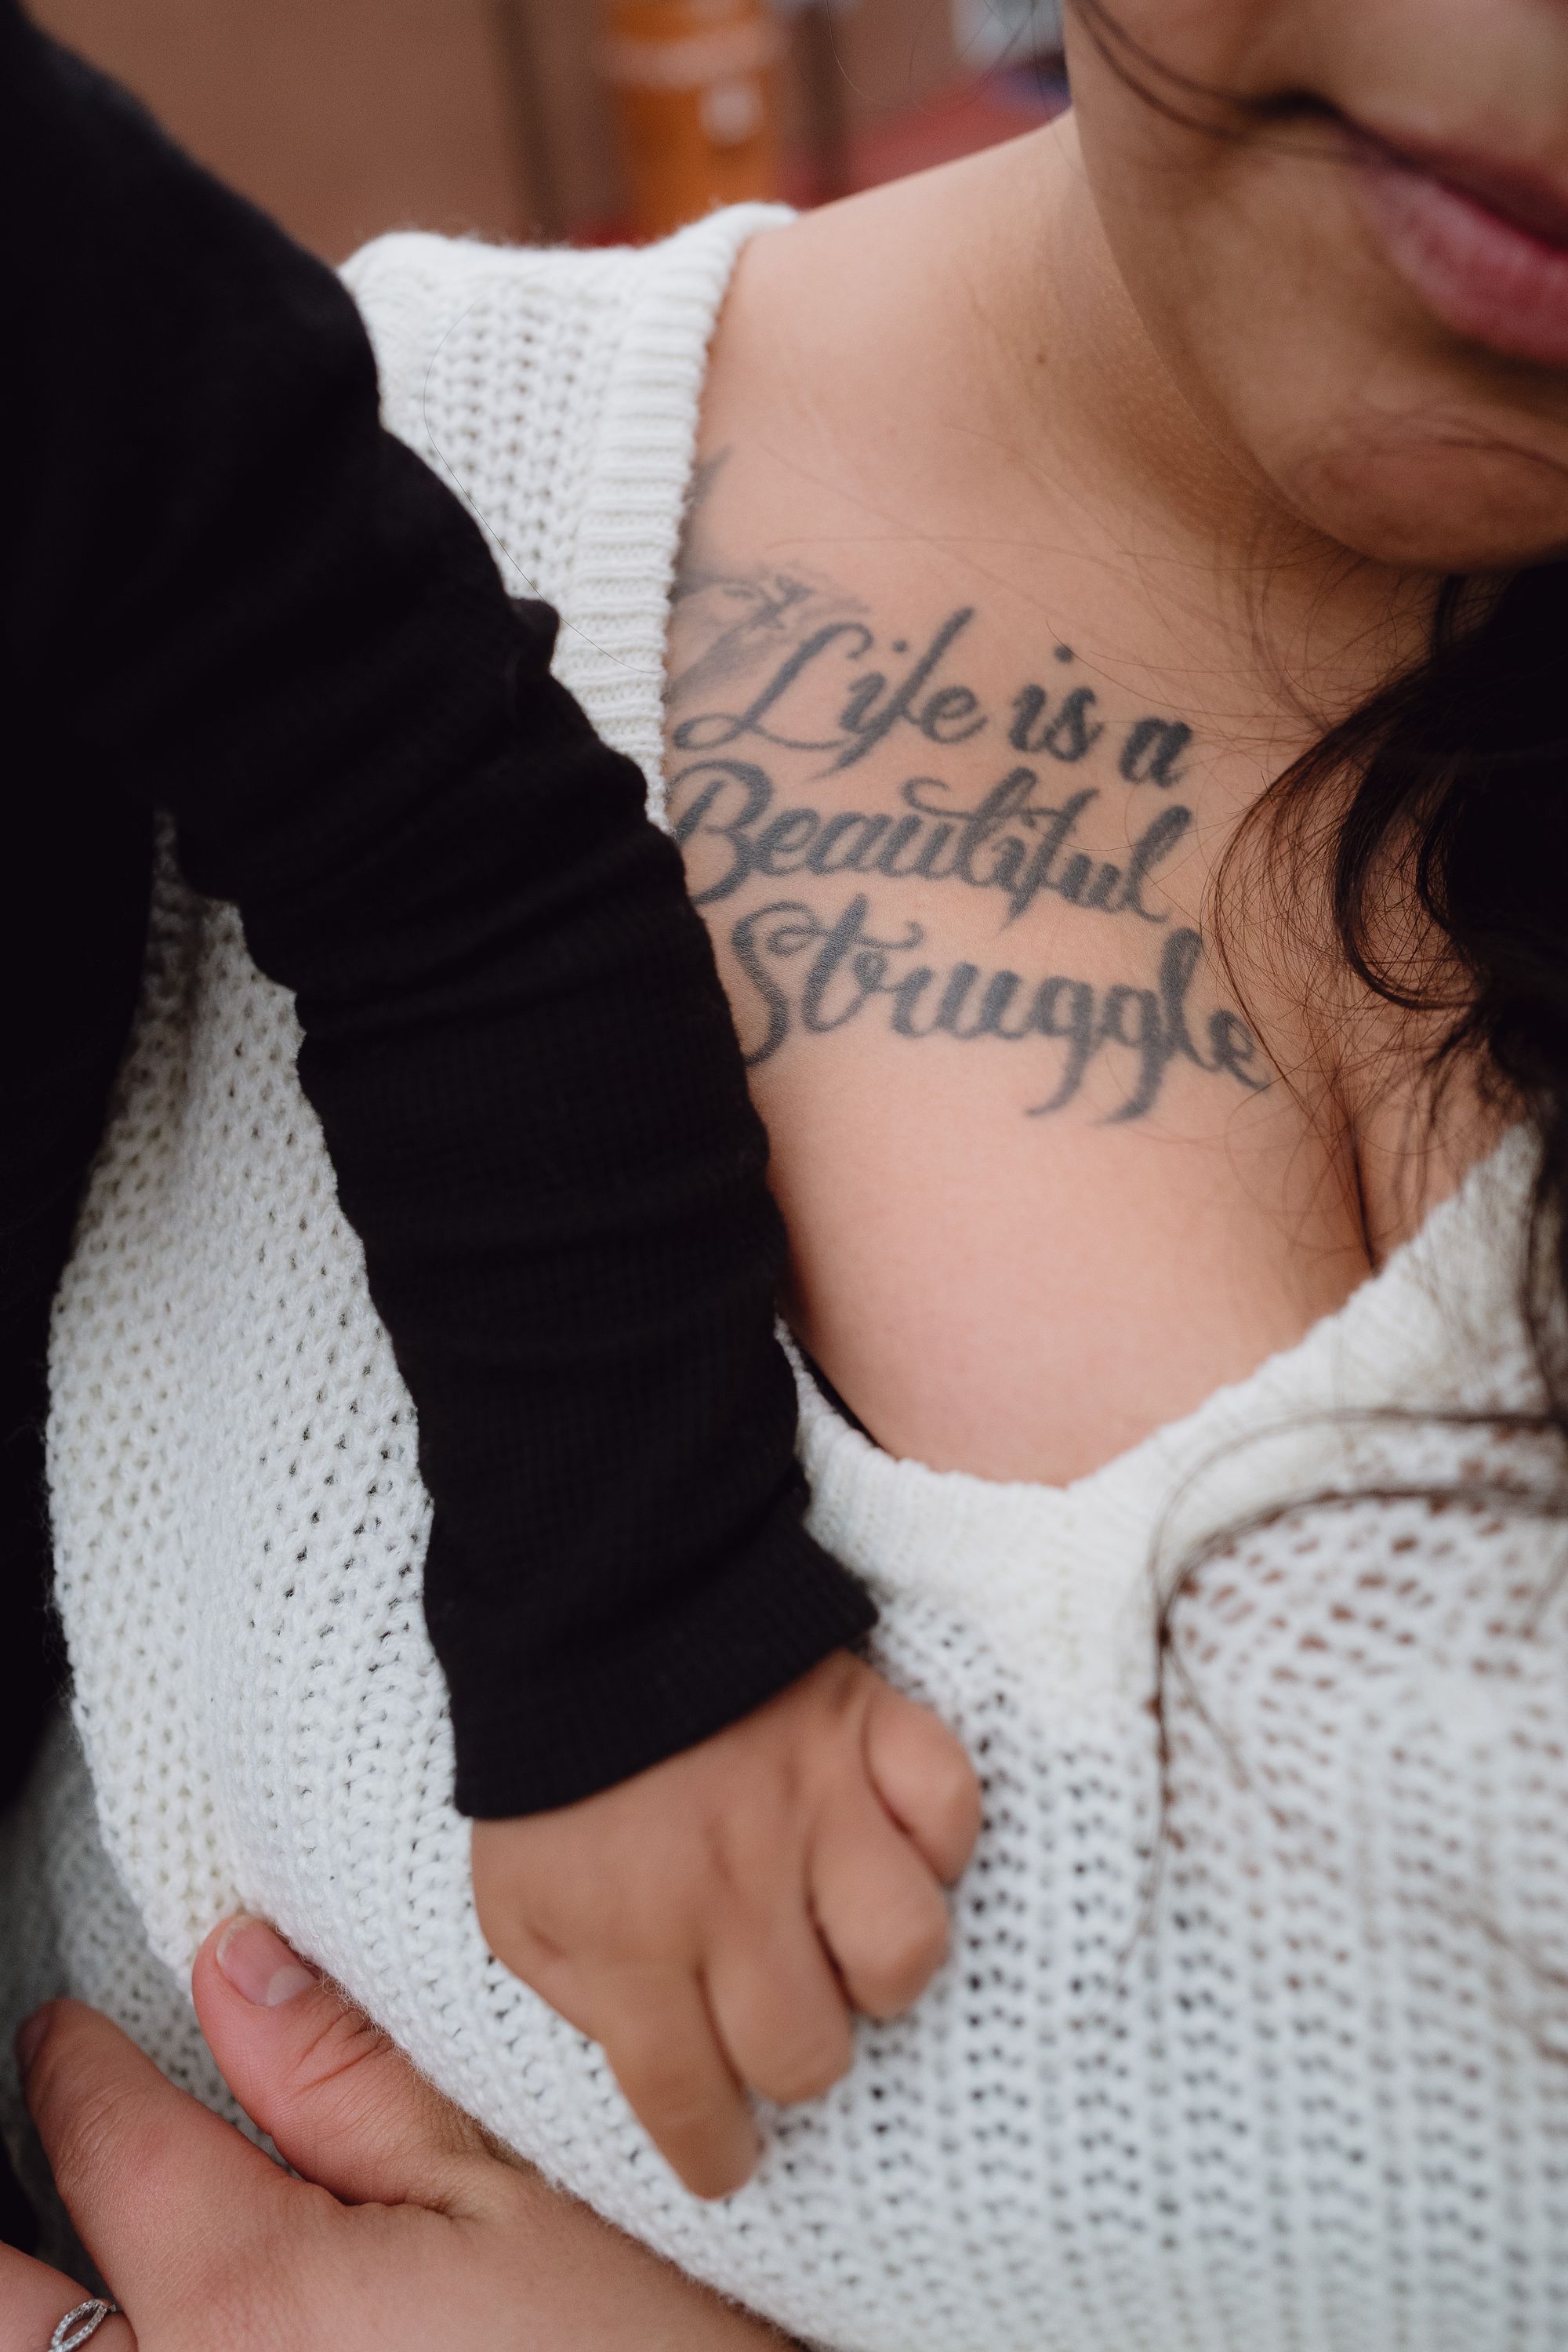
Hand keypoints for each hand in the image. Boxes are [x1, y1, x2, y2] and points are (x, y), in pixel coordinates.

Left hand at [3, 1918, 787, 2350]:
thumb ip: (348, 2083)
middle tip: (29, 2132)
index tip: (66, 2031)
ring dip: (27, 2311)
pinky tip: (138, 2330)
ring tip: (37, 2255)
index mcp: (246, 2303)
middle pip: (3, 2312)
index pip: (102, 2140)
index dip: (73, 2064)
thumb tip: (232, 1975)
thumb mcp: (518, 2188)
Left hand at [470, 1650, 981, 2200]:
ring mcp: (813, 1807)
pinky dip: (937, 1839)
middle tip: (775, 2020)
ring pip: (905, 1952)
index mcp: (631, 1939)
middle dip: (793, 2060)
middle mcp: (733, 1890)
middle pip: (810, 2051)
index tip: (727, 2157)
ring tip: (843, 1941)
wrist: (595, 1607)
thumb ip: (575, 1996)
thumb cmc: (553, 1773)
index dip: (714, 2154)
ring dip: (879, 1966)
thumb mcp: (514, 1903)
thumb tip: (651, 2059)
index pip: (691, 2102)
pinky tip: (894, 1843)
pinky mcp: (870, 1729)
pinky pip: (951, 1812)